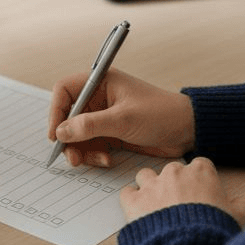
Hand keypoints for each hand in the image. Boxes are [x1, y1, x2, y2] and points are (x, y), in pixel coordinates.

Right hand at [48, 67, 194, 167]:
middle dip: (68, 137)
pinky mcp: (112, 134)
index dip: (56, 111)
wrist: (188, 131)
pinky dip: (93, 155)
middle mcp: (99, 98)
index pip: (65, 90)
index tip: (56, 134)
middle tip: (72, 156)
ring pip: (78, 135)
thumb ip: (90, 125)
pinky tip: (107, 160)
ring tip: (87, 161)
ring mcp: (105, 117)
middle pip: (68, 116)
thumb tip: (61, 131)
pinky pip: (92, 145)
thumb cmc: (161, 114)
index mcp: (101, 82)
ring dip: (80, 150)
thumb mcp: (123, 119)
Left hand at [120, 157, 244, 226]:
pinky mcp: (134, 201)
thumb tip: (242, 203)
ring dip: (150, 186)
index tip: (201, 190)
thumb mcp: (238, 218)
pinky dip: (131, 200)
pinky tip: (137, 210)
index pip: (200, 165)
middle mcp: (175, 173)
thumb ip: (240, 206)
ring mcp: (153, 185)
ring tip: (155, 204)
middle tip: (180, 202)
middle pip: (173, 170)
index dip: (200, 178)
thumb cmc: (213, 231)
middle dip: (175, 183)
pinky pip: (127, 192)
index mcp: (201, 172)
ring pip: (146, 175)